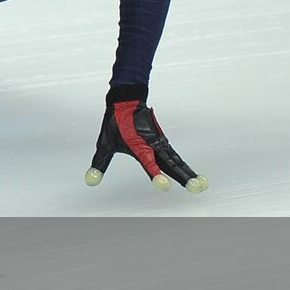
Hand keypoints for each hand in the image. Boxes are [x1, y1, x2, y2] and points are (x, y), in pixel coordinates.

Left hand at [85, 90, 207, 192]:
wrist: (127, 101)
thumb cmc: (117, 122)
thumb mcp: (105, 144)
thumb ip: (99, 164)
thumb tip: (90, 181)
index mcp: (139, 146)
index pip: (149, 164)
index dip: (156, 175)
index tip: (164, 186)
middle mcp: (153, 145)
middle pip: (171, 165)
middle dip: (183, 177)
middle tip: (196, 188)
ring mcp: (160, 143)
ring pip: (176, 161)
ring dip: (188, 172)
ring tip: (199, 185)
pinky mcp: (163, 142)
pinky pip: (175, 157)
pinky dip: (184, 166)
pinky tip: (190, 174)